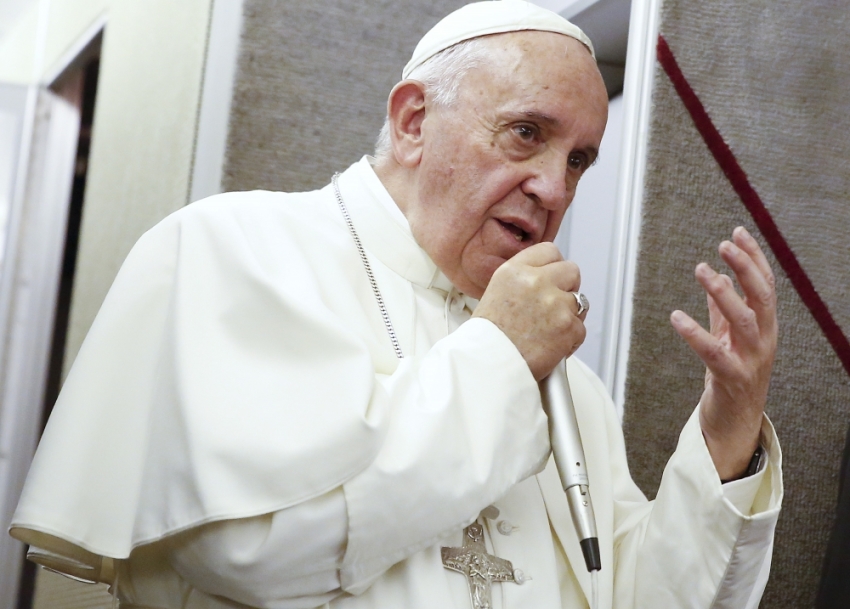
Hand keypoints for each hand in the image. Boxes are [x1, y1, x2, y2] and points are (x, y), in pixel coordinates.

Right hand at [473, 243, 586, 380]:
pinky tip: (550, 345)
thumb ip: (522, 280)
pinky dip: (570, 339)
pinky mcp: (569, 327)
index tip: (552, 277)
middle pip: (571, 271)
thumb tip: (544, 276)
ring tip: (547, 330)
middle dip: (567, 286)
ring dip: (568, 314)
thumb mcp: (495, 293)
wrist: (488, 366)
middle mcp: (536, 282)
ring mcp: (556, 303)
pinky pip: (581, 328)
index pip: (549, 250)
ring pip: (579, 301)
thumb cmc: (487, 337)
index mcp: (515, 271)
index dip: (553, 266)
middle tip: (555, 303)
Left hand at [671, 227, 776, 480]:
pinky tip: (677, 317)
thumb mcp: (730, 338)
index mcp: (764, 327)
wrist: (734, 423)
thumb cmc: (732, 376)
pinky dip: (696, 333)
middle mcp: (764, 340)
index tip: (737, 232)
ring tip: (702, 270)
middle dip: (746, 268)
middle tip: (724, 245)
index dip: (754, 258)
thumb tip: (719, 277)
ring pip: (745, 321)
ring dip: (723, 293)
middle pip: (763, 297)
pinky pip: (714, 353)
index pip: (765, 285)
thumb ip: (724, 309)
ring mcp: (751, 360)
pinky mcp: (732, 379)